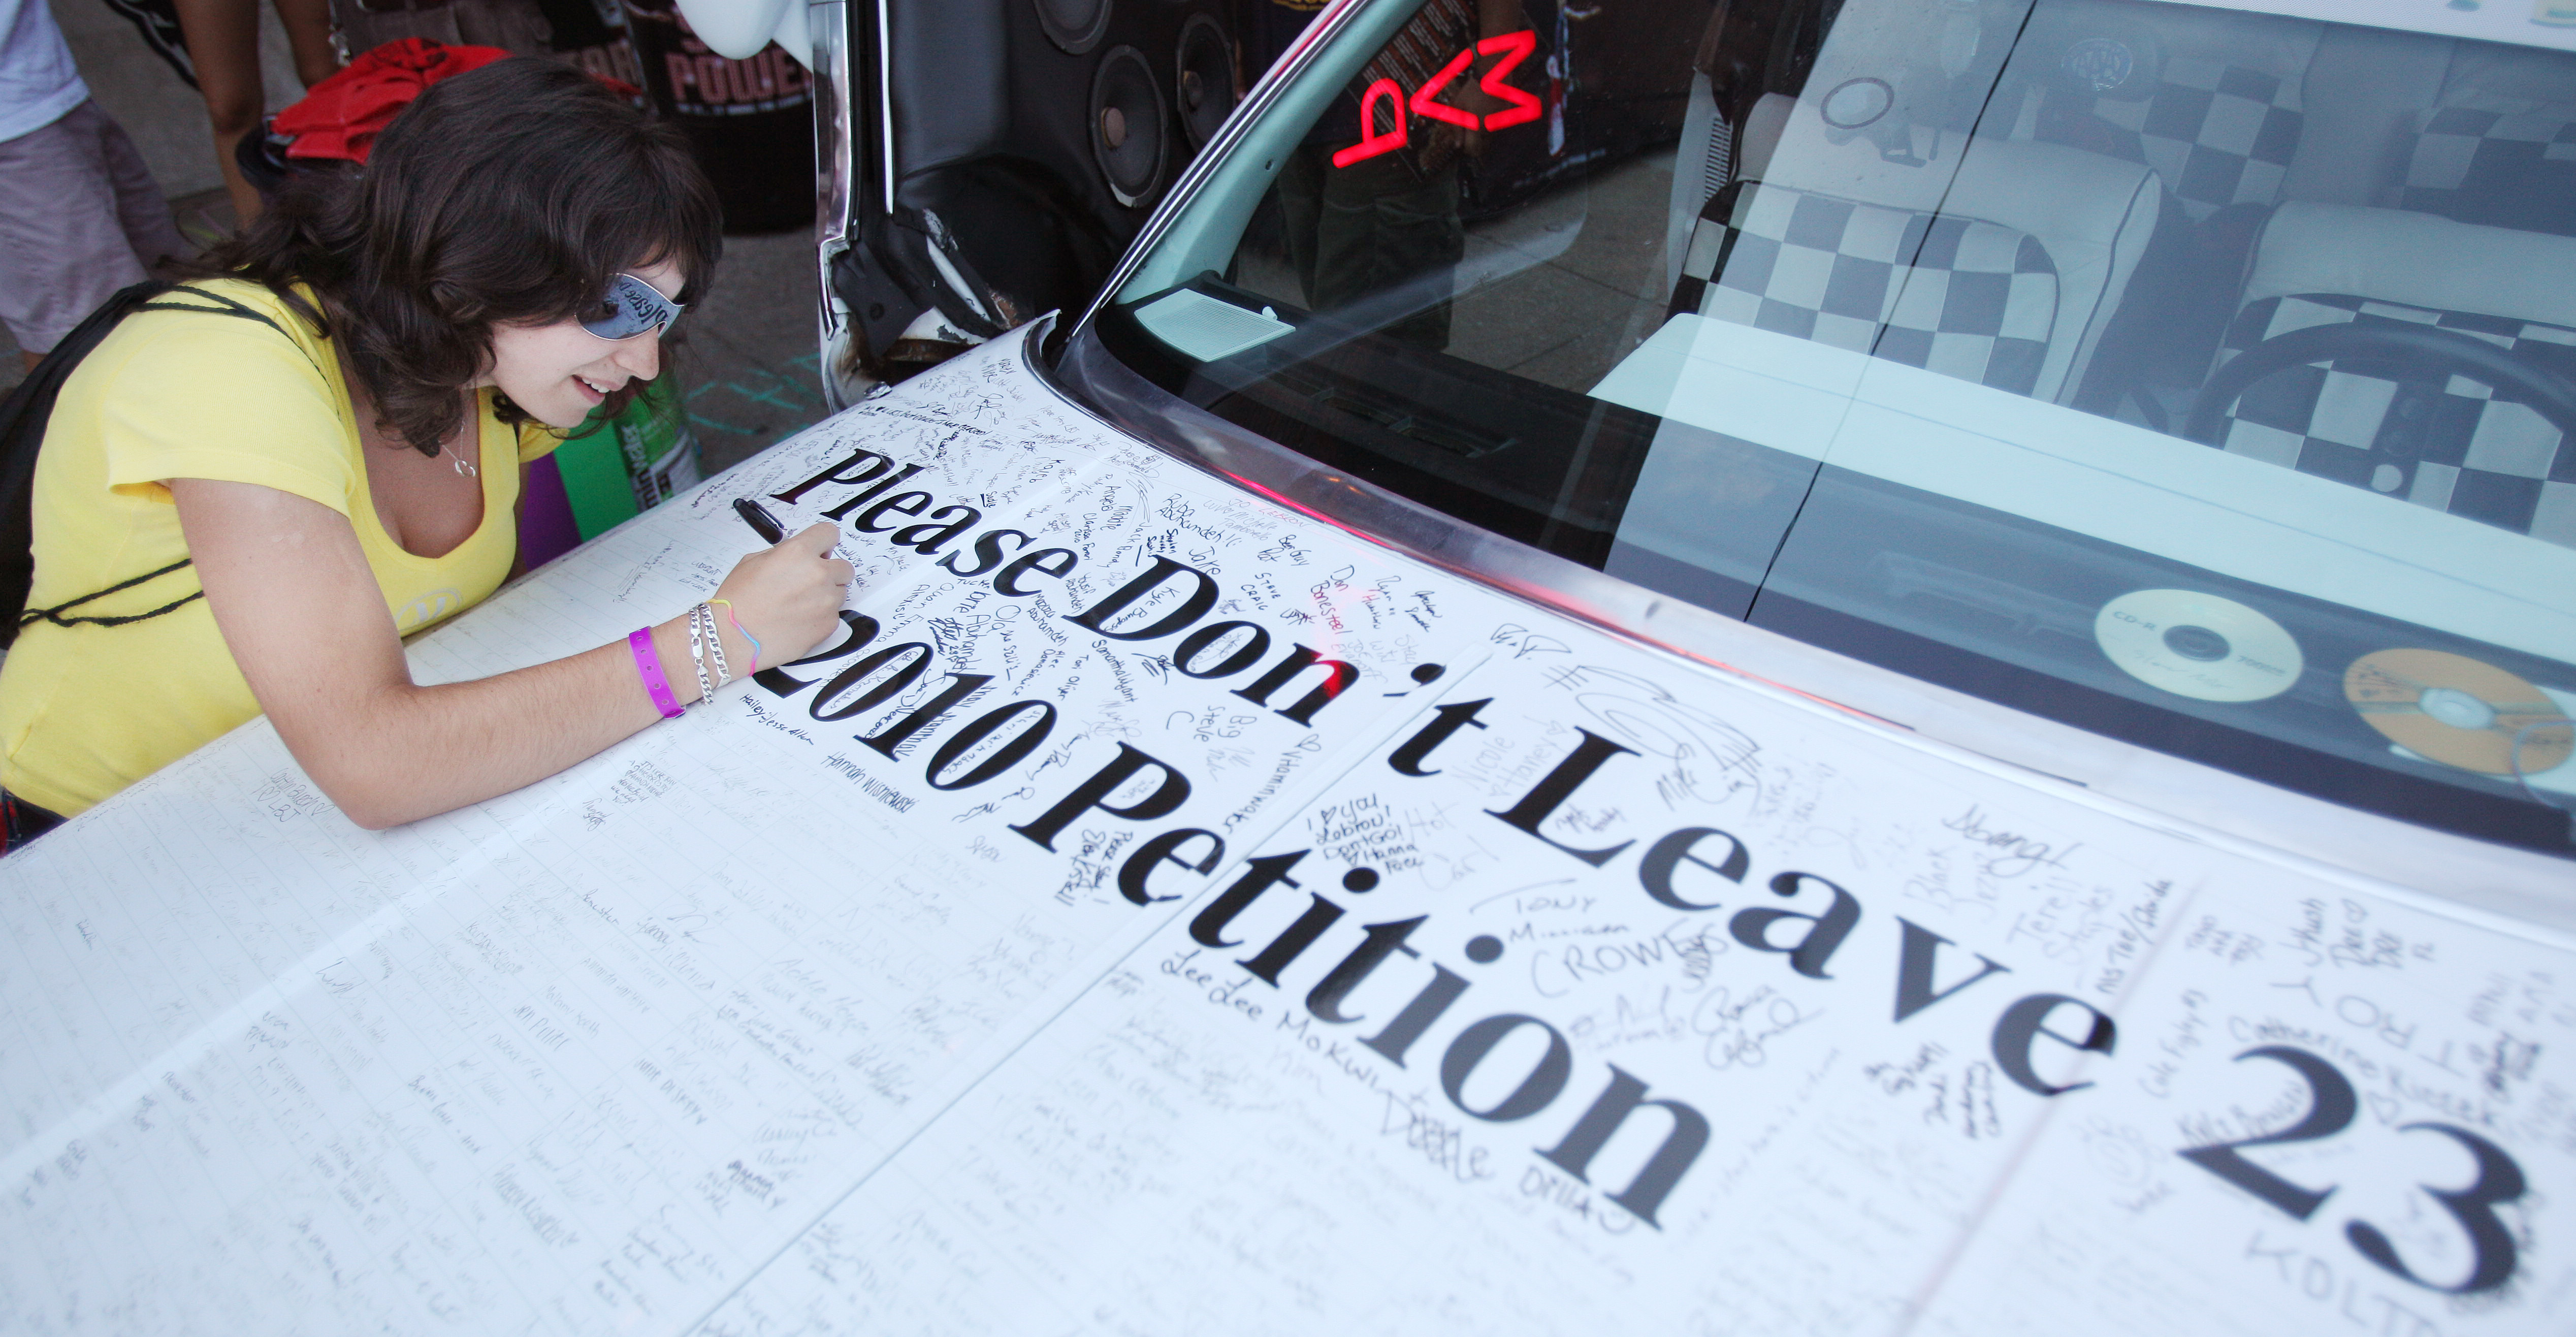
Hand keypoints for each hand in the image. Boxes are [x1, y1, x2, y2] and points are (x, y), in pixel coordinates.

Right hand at [709, 522, 855, 670]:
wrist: (733, 638)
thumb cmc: (737, 602)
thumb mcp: (752, 562)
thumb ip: (783, 554)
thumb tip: (800, 554)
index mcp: (798, 552)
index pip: (830, 533)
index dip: (824, 542)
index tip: (821, 550)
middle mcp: (818, 574)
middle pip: (844, 567)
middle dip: (830, 572)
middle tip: (809, 582)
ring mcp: (826, 601)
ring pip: (840, 592)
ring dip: (826, 595)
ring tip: (798, 605)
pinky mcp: (829, 624)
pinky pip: (834, 615)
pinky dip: (821, 617)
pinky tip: (798, 621)